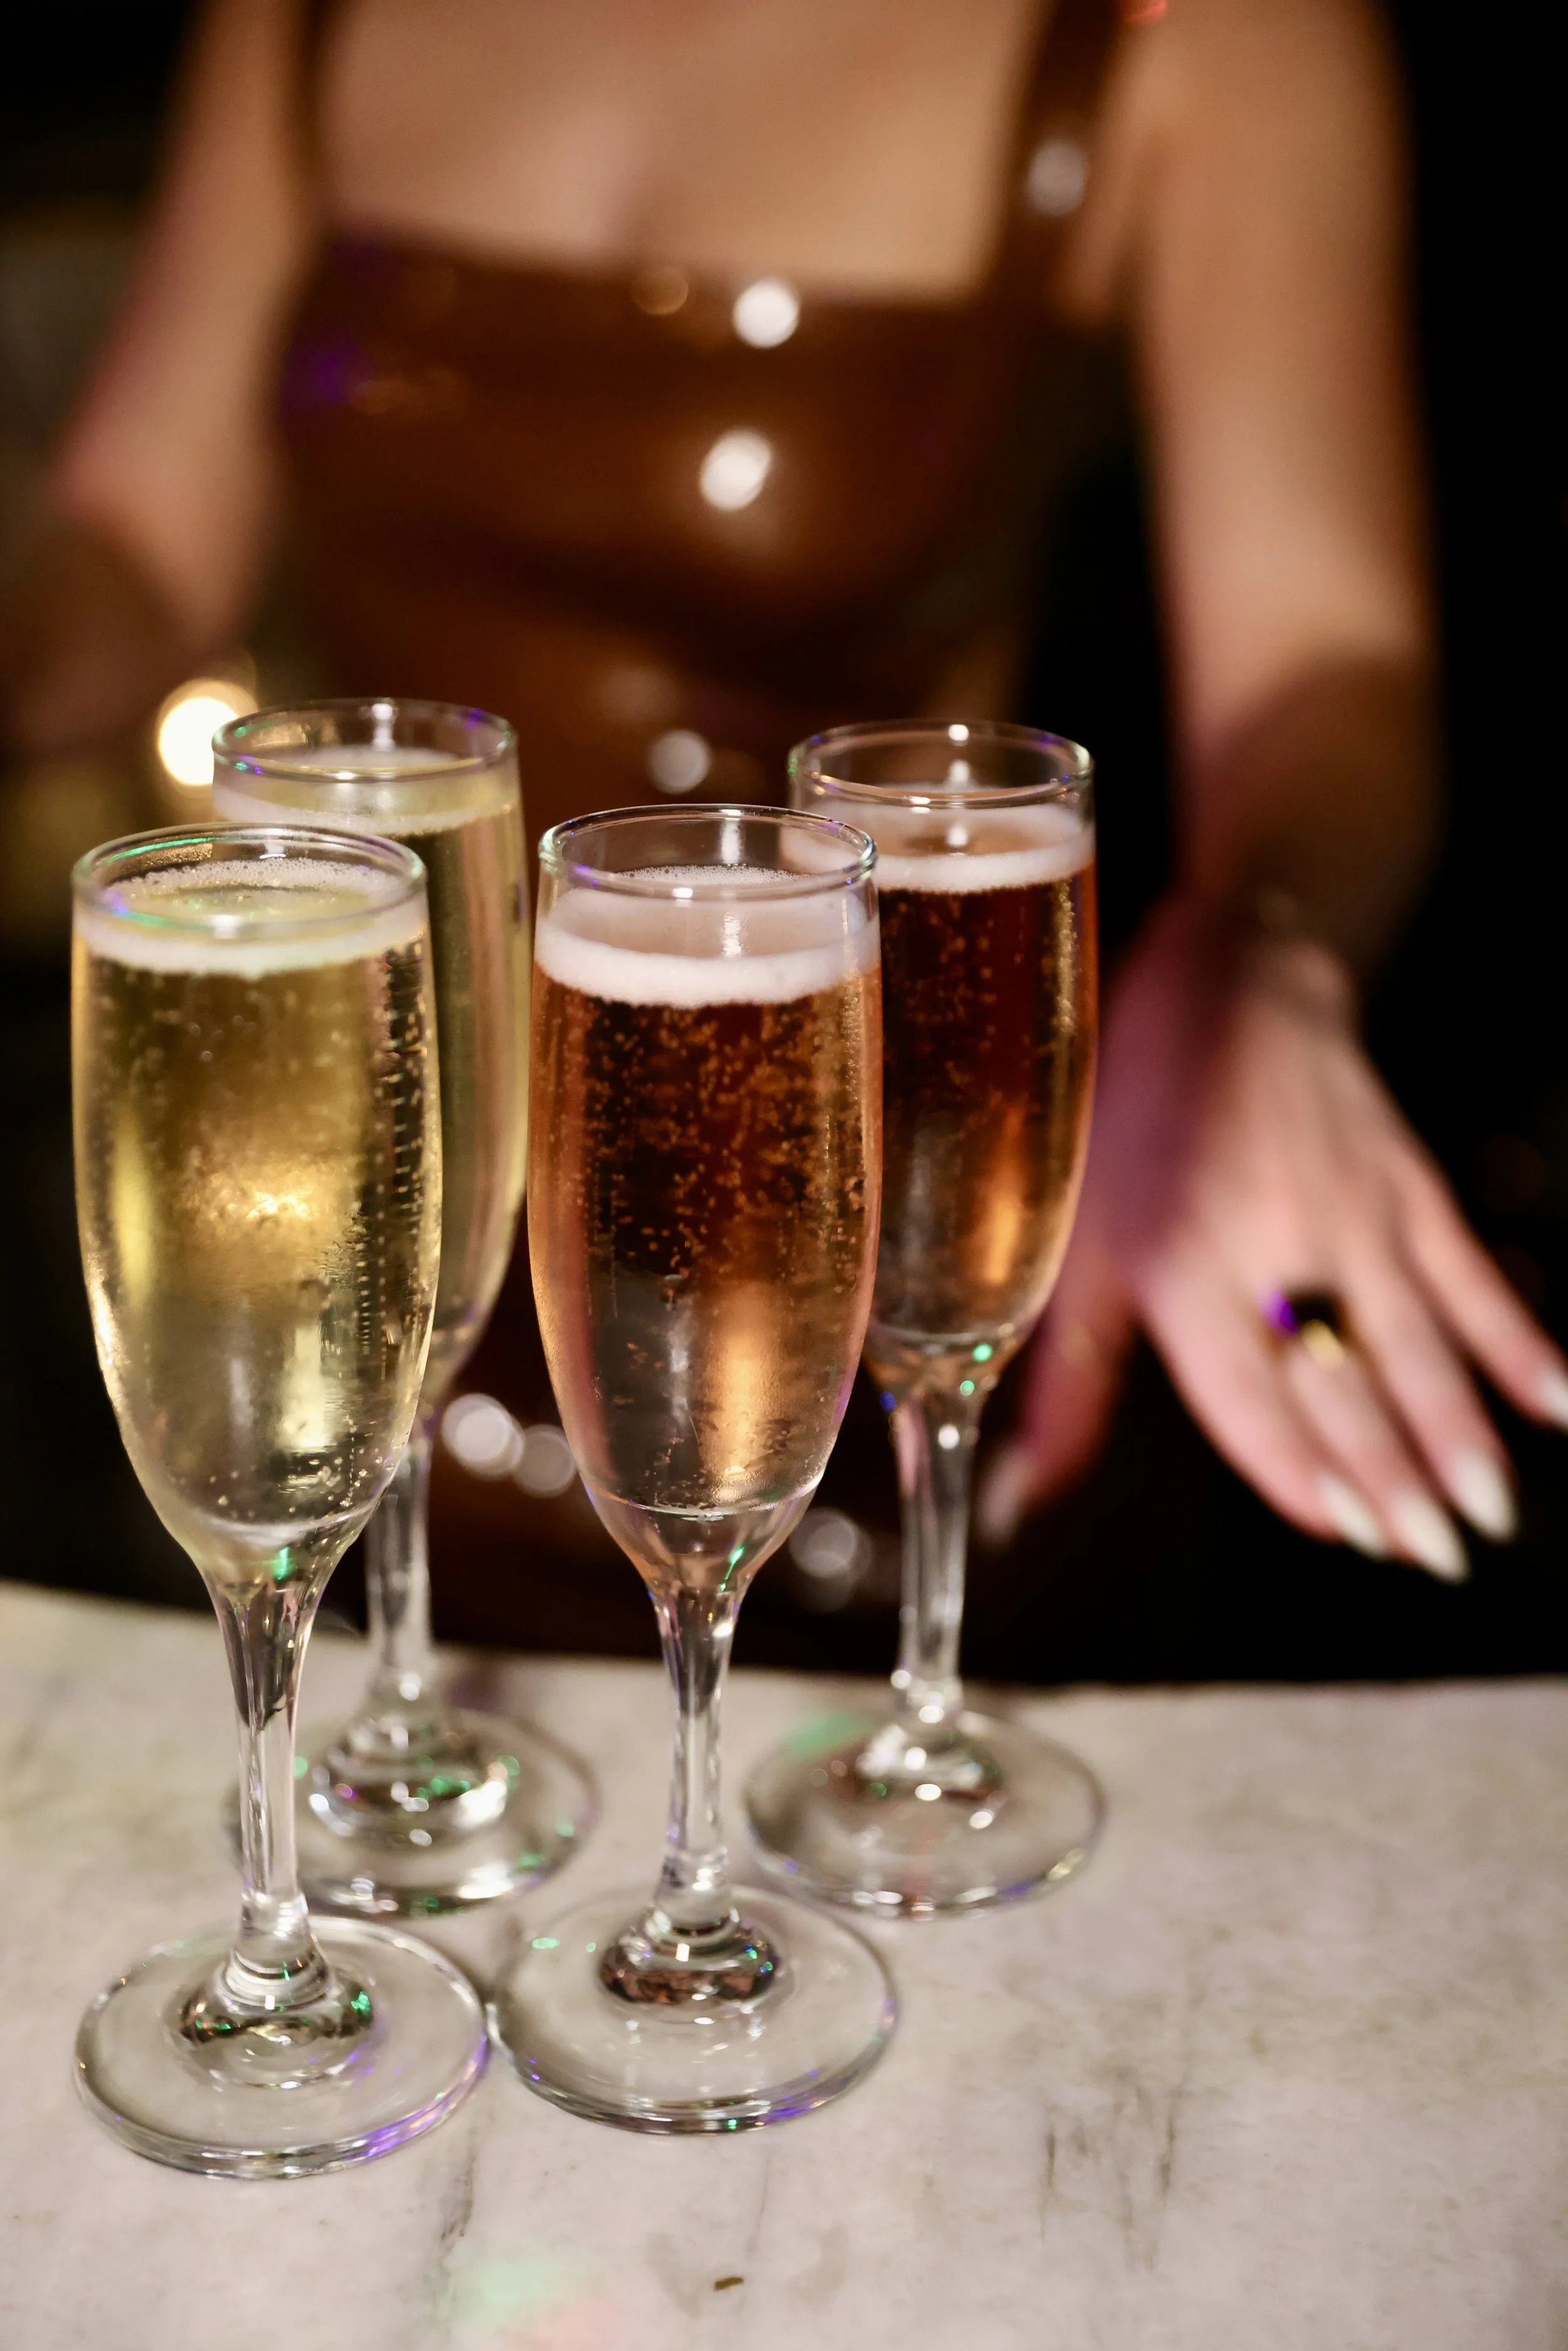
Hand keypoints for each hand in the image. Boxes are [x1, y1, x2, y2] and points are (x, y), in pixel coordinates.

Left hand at [979, 898, 1567, 1576]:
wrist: (1226, 977)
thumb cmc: (1128, 1119)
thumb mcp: (1078, 1249)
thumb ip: (1062, 1391)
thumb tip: (1004, 1511)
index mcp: (1183, 1259)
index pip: (1246, 1386)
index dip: (1293, 1462)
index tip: (1334, 1527)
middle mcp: (1277, 1238)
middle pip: (1344, 1376)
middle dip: (1390, 1473)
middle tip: (1427, 1554)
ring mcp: (1355, 1209)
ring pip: (1417, 1337)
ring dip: (1456, 1429)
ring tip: (1483, 1514)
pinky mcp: (1407, 1185)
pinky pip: (1471, 1274)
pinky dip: (1517, 1342)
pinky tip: (1556, 1403)